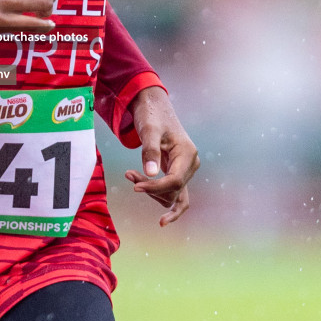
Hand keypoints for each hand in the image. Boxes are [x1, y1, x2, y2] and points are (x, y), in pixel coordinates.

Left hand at [123, 86, 199, 225]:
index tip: (135, 187)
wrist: (154, 107)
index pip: (174, 181)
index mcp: (188, 154)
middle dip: (149, 188)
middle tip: (128, 175)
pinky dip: (159, 197)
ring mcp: (186, 170)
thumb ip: (150, 150)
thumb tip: (149, 175)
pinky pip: (175, 195)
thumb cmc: (151, 115)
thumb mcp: (149, 130)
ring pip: (171, 195)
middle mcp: (191, 164)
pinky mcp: (178, 173)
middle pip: (172, 190)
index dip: (154, 188)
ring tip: (130, 174)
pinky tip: (157, 214)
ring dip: (151, 191)